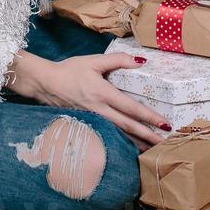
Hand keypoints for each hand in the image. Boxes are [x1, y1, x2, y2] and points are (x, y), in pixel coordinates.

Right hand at [7, 50, 170, 148]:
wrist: (44, 83)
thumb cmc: (69, 70)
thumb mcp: (94, 61)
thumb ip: (118, 60)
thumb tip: (140, 61)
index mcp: (103, 94)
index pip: (131, 108)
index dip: (149, 117)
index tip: (165, 124)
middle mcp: (99, 110)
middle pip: (128, 126)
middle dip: (147, 136)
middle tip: (164, 144)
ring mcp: (92, 119)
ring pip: (118, 134)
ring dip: (135, 142)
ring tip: (151, 149)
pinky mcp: (86, 123)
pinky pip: (107, 134)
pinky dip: (120, 141)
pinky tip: (128, 146)